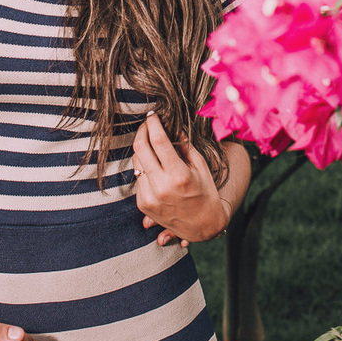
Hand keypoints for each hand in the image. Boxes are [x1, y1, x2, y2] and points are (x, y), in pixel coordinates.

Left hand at [132, 112, 231, 245]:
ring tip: (153, 146)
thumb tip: (172, 125)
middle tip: (147, 124)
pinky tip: (154, 167)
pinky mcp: (142, 204)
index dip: (153, 124)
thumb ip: (185, 145)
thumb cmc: (206, 192)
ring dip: (142, 150)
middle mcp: (161, 187)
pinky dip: (144, 168)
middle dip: (142, 132)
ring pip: (136, 162)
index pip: (158, 141)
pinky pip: (137, 178)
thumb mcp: (200, 166)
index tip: (152, 115)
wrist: (203, 225)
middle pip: (140, 149)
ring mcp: (149, 197)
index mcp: (178, 175)